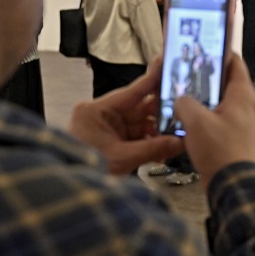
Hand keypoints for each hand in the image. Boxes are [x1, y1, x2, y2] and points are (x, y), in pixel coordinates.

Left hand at [68, 57, 183, 173]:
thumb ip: (152, 148)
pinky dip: (151, 143)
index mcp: (96, 111)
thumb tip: (179, 142)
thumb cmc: (84, 170)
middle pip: (138, 108)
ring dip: (159, 131)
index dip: (151, 79)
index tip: (167, 62)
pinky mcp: (112, 143)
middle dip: (161, 113)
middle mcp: (101, 116)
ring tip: (178, 137)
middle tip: (184, 114)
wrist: (70, 193)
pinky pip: (136, 138)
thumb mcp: (121, 159)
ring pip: (140, 124)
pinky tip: (165, 148)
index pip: (131, 91)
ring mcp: (107, 130)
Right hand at [173, 55, 254, 188]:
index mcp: (242, 95)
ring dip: (200, 100)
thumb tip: (180, 100)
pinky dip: (202, 118)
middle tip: (185, 72)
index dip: (219, 52)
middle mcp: (244, 106)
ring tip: (180, 95)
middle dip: (204, 77)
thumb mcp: (196, 121)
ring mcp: (239, 123)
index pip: (234, 62)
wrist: (233, 184)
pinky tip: (184, 121)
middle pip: (223, 83)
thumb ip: (184, 103)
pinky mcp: (232, 137)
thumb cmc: (223, 152)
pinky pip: (215, 120)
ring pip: (217, 103)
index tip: (203, 46)